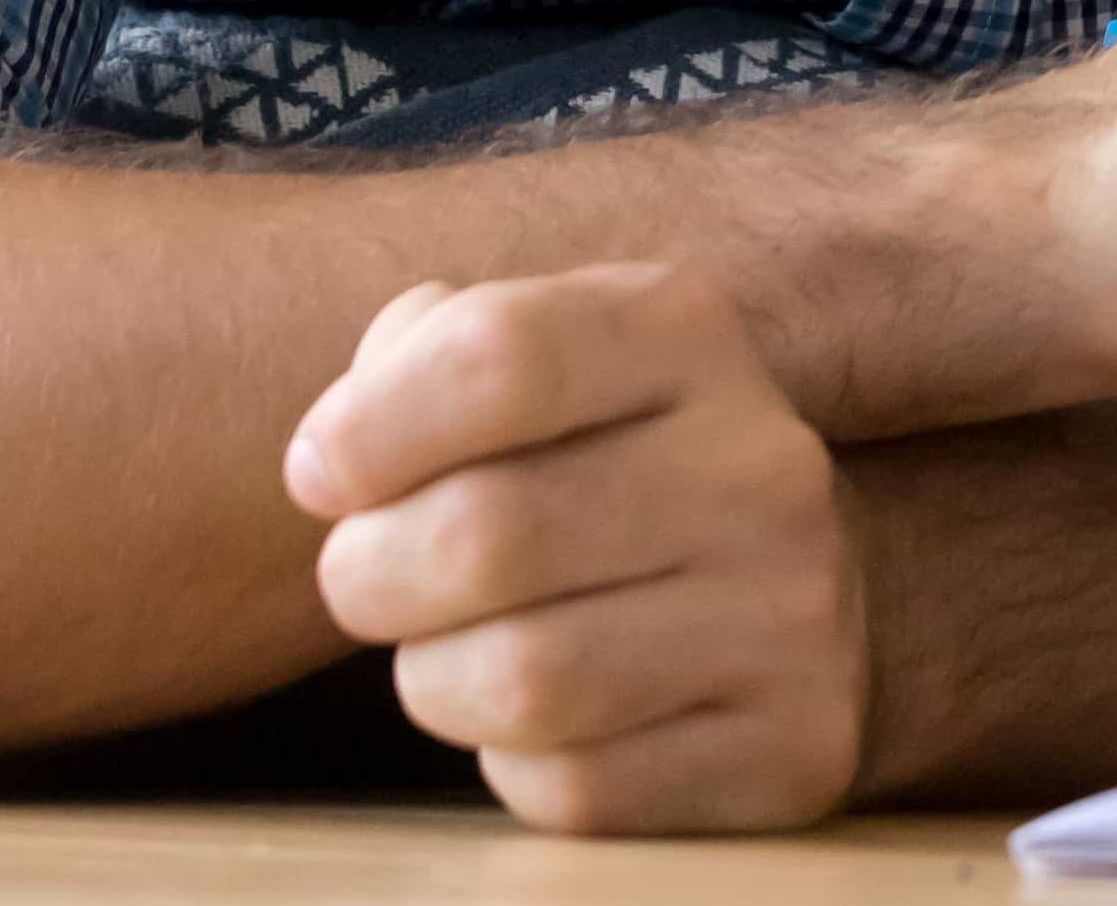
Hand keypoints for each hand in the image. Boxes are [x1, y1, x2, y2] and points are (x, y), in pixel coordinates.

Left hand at [291, 266, 863, 834]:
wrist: (789, 589)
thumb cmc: (600, 464)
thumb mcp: (538, 360)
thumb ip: (425, 354)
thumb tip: (334, 454)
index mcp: (689, 332)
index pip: (498, 353)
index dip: (366, 428)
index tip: (323, 472)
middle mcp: (761, 462)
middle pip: (483, 532)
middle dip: (370, 575)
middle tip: (372, 578)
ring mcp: (793, 608)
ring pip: (520, 678)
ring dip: (437, 679)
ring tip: (460, 648)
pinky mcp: (793, 742)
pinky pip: (573, 785)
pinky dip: (519, 765)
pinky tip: (554, 718)